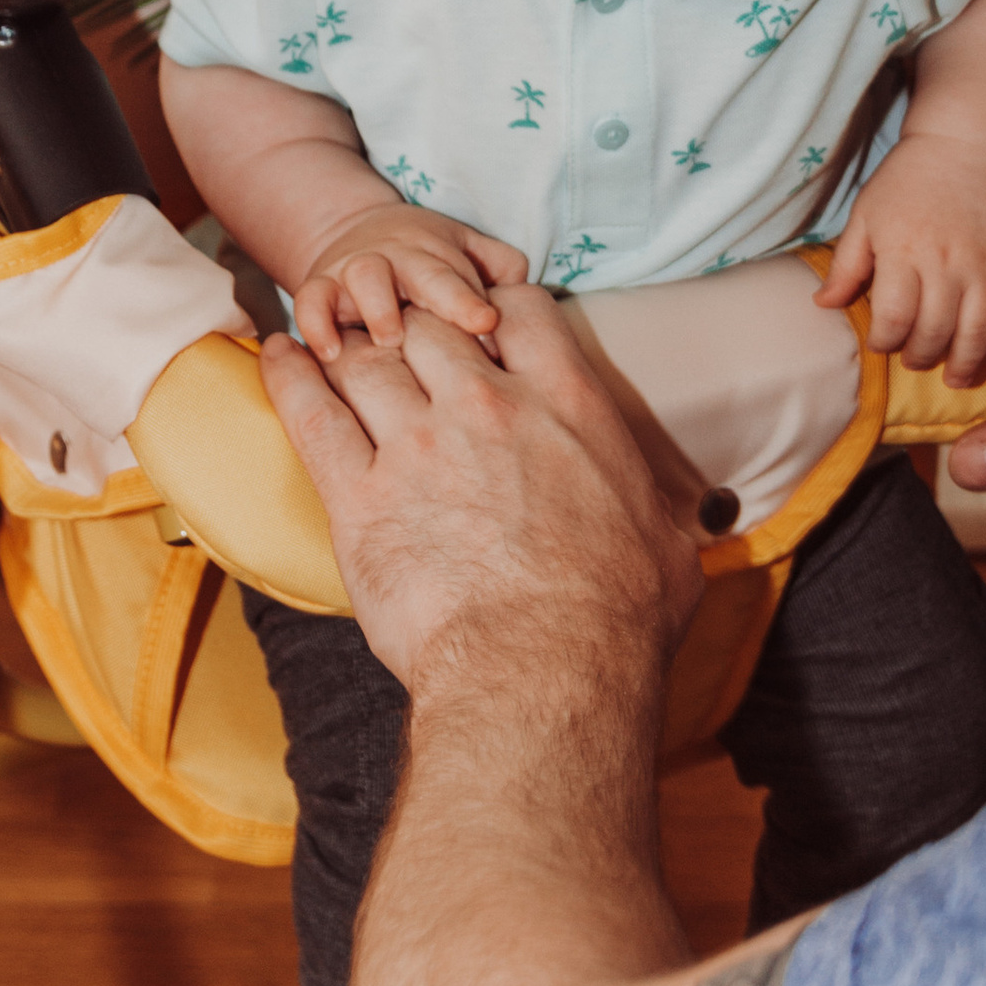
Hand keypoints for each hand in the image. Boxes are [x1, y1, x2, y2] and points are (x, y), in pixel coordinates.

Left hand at [260, 291, 702, 694]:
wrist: (545, 675)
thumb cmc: (619, 621)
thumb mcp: (671, 545)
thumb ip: (672, 510)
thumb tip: (707, 519)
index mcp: (568, 404)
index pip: (519, 310)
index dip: (494, 310)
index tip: (482, 328)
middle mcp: (489, 405)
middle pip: (432, 325)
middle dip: (414, 326)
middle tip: (399, 341)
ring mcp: (417, 445)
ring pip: (367, 361)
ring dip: (350, 349)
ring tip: (332, 342)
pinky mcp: (360, 497)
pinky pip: (310, 413)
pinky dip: (288, 376)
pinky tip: (278, 354)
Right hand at [290, 200, 529, 360]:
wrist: (361, 237)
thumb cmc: (430, 265)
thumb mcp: (470, 257)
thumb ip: (498, 273)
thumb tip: (526, 300)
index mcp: (441, 256)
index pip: (461, 276)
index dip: (472, 298)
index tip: (488, 322)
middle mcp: (401, 258)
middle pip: (422, 270)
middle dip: (440, 295)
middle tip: (453, 327)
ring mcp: (357, 270)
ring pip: (367, 276)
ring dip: (378, 305)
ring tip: (389, 339)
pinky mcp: (319, 288)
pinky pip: (312, 301)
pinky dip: (316, 323)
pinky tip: (327, 353)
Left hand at [817, 132, 985, 388]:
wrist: (970, 145)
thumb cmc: (909, 180)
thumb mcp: (866, 214)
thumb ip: (846, 264)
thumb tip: (823, 305)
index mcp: (902, 252)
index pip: (892, 320)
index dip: (884, 341)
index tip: (882, 342)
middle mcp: (946, 263)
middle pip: (934, 333)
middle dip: (920, 356)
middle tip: (915, 359)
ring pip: (978, 333)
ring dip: (965, 361)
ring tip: (955, 374)